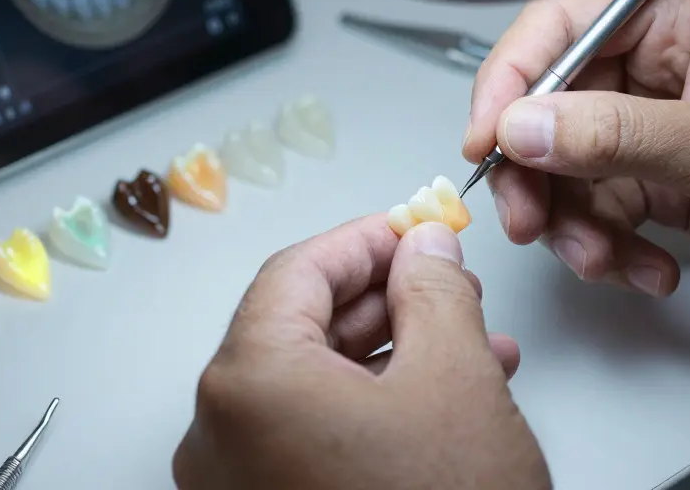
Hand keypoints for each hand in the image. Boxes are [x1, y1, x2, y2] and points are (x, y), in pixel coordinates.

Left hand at [172, 216, 551, 489]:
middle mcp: (221, 435)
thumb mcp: (455, 377)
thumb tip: (423, 246)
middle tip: (446, 281)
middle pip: (299, 328)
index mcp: (246, 383)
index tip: (414, 227)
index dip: (365, 240)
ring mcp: (238, 486)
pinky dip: (370, 409)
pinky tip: (440, 400)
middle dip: (386, 299)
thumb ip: (434, 289)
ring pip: (313, 386)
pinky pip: (312, 437)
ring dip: (391, 354)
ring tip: (468, 342)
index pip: (296, 272)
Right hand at [463, 0, 689, 311]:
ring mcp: (662, 119)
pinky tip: (649, 268)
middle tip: (530, 219)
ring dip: (574, 221)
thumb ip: (615, 136)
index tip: (486, 142)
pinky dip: (610, 245)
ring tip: (603, 257)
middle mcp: (665, 59)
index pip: (562, 26)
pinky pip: (601, 205)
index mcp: (683, 10)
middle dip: (538, 171)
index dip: (511, 82)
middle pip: (552, 103)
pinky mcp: (665, 174)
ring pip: (569, 164)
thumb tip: (520, 125)